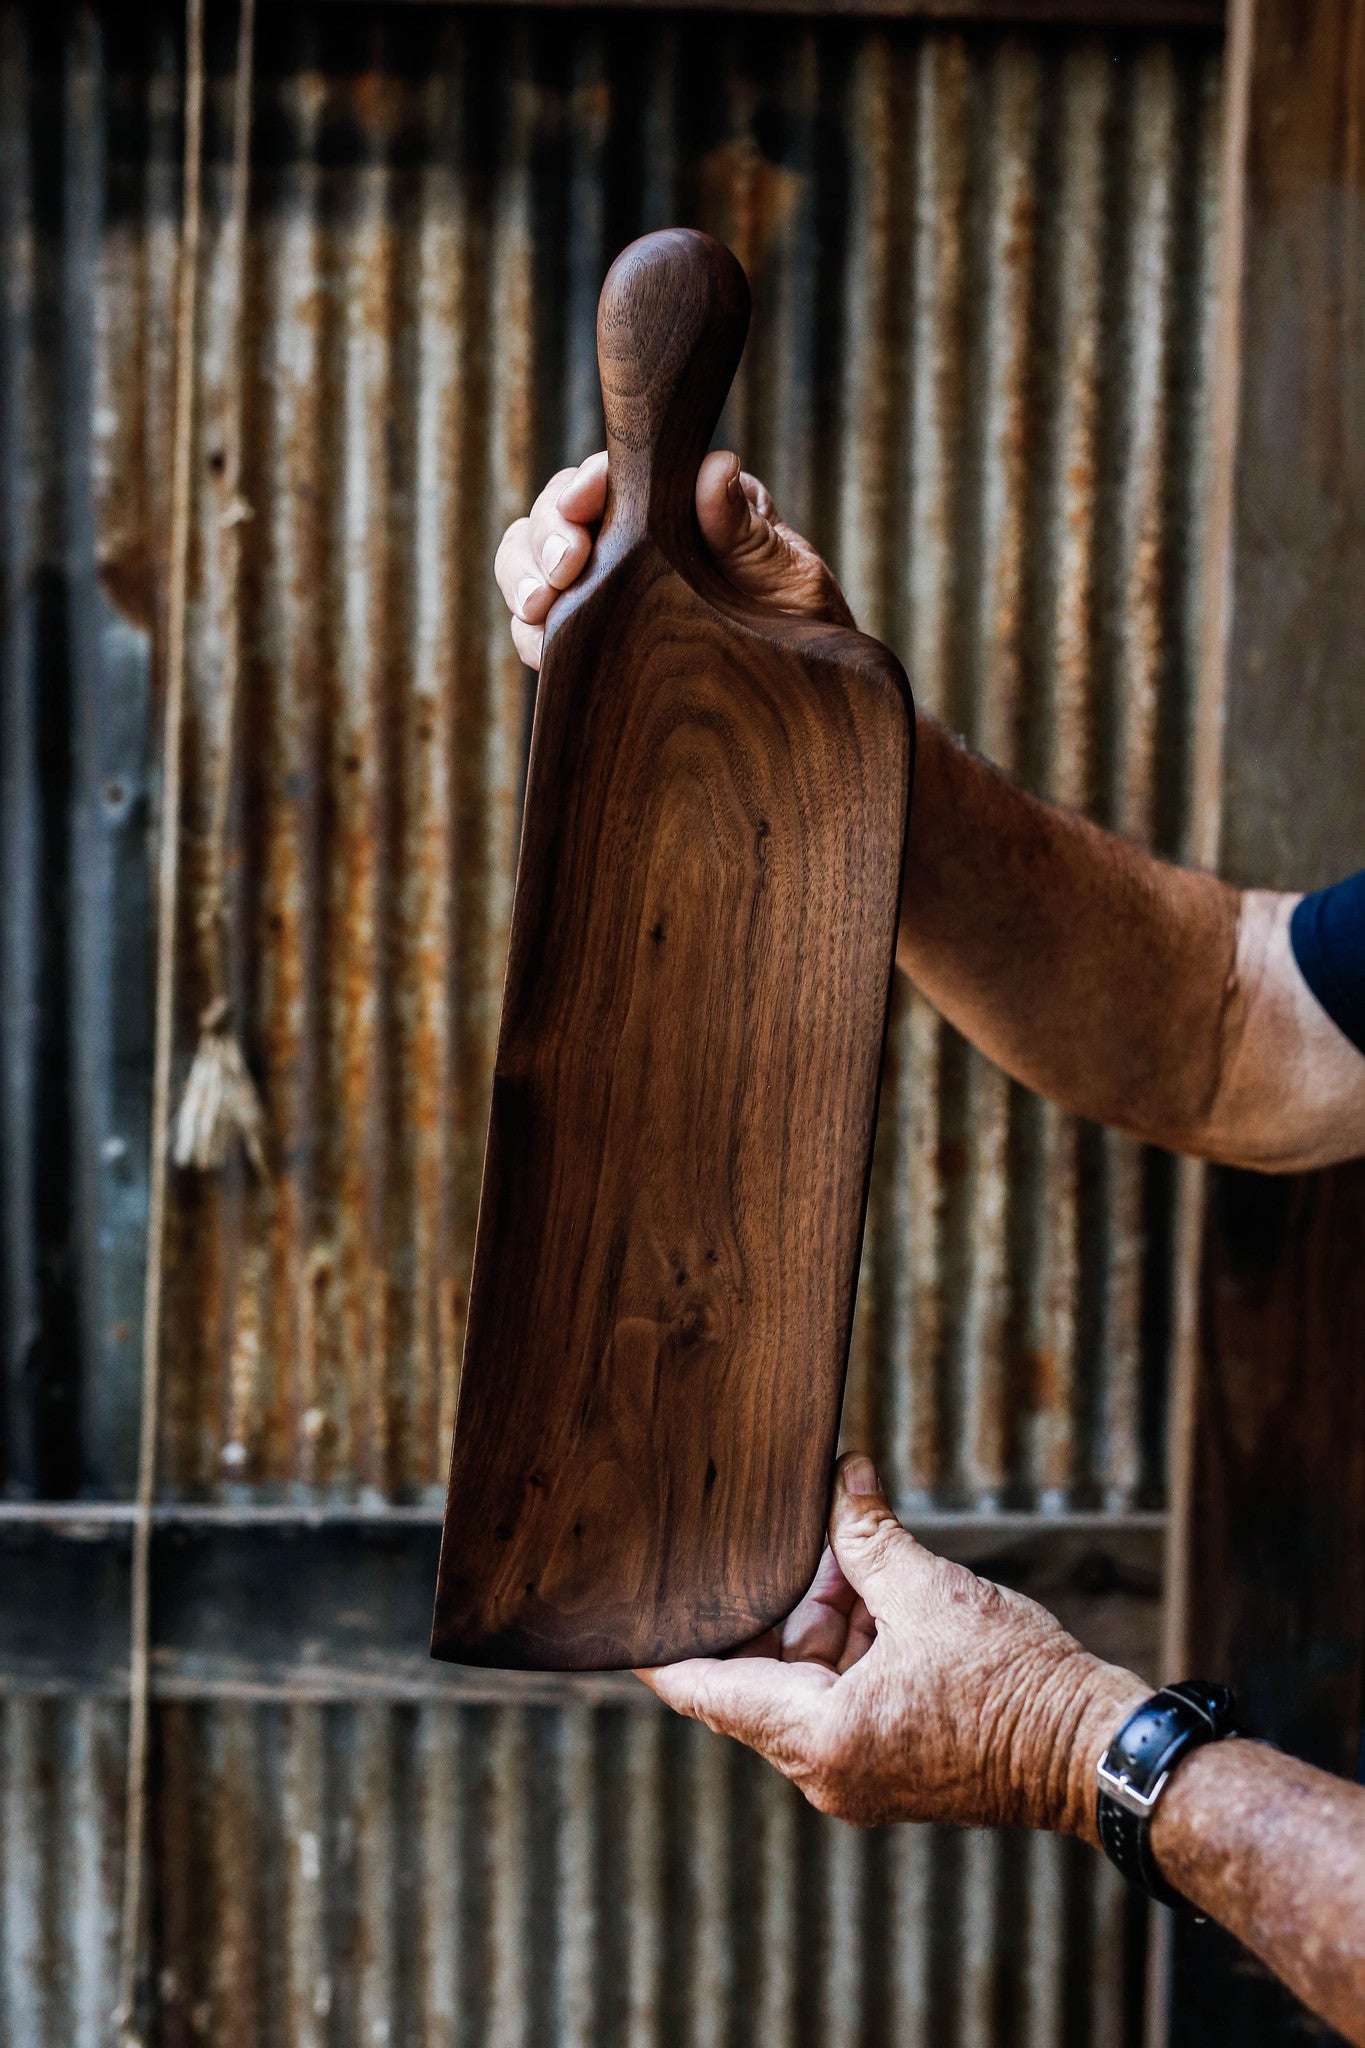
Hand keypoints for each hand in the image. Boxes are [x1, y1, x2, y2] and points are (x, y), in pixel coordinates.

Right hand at [494, 449, 854, 668]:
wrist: (807, 700)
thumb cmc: (803, 628)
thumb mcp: (790, 579)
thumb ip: (747, 533)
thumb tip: (714, 468)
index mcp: (680, 501)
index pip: (617, 474)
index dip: (588, 481)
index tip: (584, 503)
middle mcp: (631, 533)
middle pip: (558, 510)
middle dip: (546, 533)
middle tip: (561, 569)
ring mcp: (603, 583)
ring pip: (532, 561)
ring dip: (522, 577)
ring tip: (536, 608)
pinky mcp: (587, 633)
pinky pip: (537, 625)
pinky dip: (529, 632)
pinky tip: (544, 648)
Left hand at [638, 1454, 1148, 1838]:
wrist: (1095, 1754)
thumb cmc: (1019, 1687)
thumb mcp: (931, 1593)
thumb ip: (869, 1536)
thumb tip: (842, 1475)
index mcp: (819, 1739)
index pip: (704, 1691)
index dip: (659, 1648)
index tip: (623, 1612)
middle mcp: (827, 1769)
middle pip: (758, 1676)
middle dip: (773, 1602)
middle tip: (779, 1535)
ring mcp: (860, 1771)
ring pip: (806, 1679)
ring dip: (823, 1615)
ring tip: (850, 1548)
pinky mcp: (893, 1761)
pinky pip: (845, 1695)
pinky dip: (853, 1642)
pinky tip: (876, 1583)